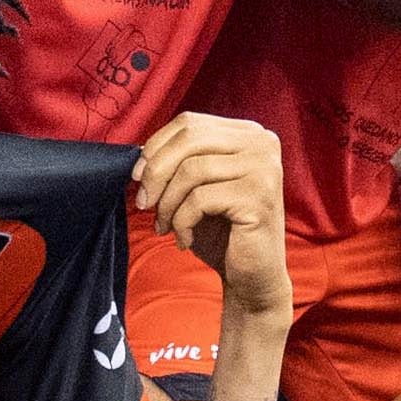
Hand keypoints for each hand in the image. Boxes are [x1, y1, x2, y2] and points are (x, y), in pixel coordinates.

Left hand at [133, 110, 289, 323]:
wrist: (252, 277)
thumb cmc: (221, 232)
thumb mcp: (196, 188)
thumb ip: (177, 162)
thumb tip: (137, 155)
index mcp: (247, 133)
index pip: (189, 123)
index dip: (156, 147)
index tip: (137, 177)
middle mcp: (262, 143)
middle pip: (189, 140)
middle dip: (156, 172)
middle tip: (142, 203)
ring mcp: (263, 168)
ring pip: (191, 170)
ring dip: (167, 203)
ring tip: (164, 226)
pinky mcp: (258, 196)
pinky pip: (200, 199)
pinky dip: (182, 221)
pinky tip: (185, 239)